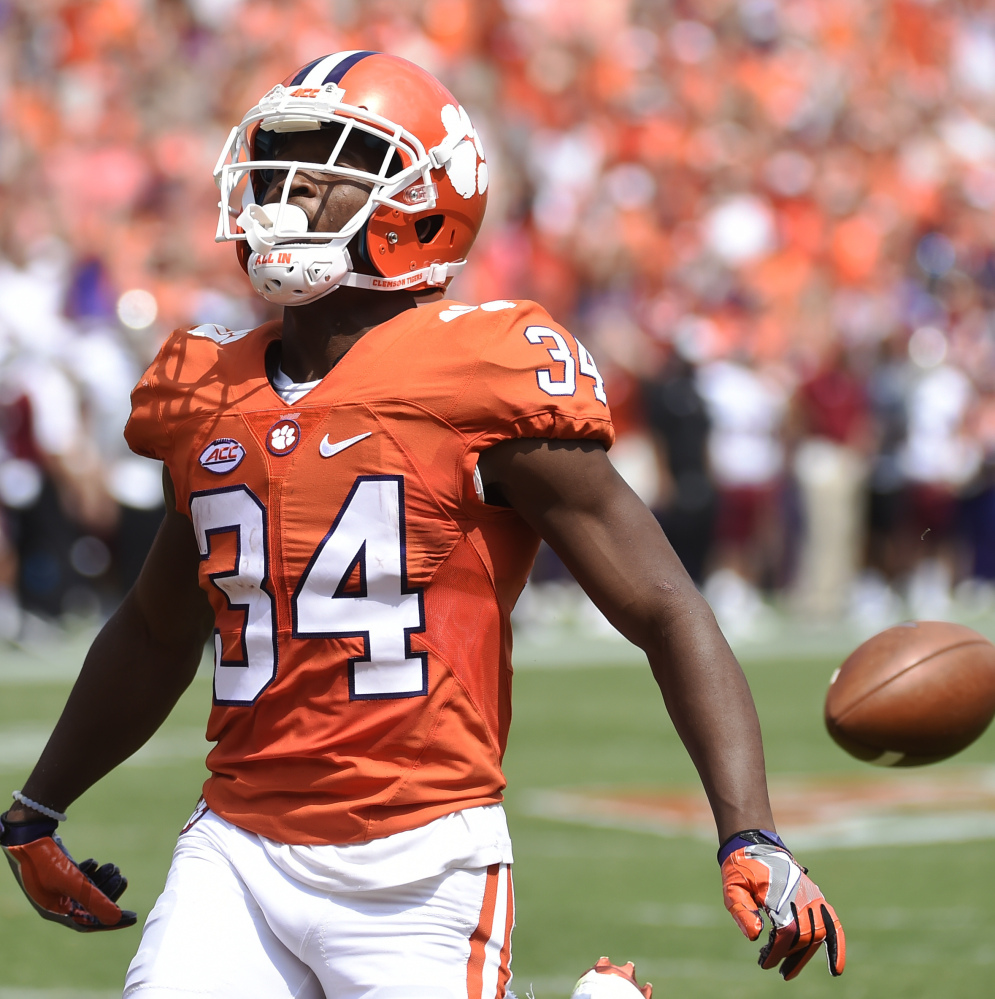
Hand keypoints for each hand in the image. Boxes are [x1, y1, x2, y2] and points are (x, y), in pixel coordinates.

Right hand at [0, 811, 136, 931]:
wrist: (27, 836)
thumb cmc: (46, 861)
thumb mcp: (73, 881)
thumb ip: (94, 899)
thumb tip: (116, 917)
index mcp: (54, 912)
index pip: (88, 923)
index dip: (110, 921)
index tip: (133, 918)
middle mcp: (55, 903)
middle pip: (89, 905)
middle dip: (108, 893)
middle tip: (122, 878)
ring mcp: (56, 888)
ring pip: (86, 890)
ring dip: (102, 879)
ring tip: (114, 866)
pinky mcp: (59, 874)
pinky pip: (79, 879)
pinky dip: (90, 872)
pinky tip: (94, 863)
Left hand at [719, 829, 844, 979]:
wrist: (756, 846)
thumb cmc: (742, 869)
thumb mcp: (732, 888)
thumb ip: (741, 910)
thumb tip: (756, 937)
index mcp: (780, 893)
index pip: (785, 932)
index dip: (777, 952)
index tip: (764, 963)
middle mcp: (801, 895)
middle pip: (802, 936)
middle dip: (787, 956)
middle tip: (771, 966)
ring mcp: (812, 896)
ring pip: (818, 935)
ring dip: (804, 956)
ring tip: (788, 972)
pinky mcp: (817, 898)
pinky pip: (833, 925)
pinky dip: (837, 947)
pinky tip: (835, 970)